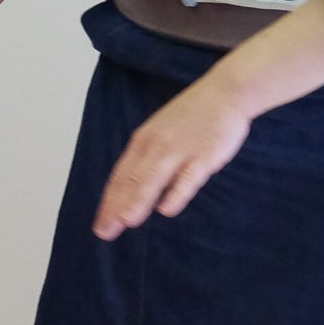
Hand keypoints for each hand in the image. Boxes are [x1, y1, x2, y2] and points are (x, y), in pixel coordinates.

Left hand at [93, 80, 251, 238]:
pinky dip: (177, 192)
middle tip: (105, 231)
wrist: (223, 93)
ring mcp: (180, 150)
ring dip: (138, 200)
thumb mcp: (159, 132)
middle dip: (116, 207)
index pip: (120, 176)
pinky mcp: (204, 155)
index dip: (109, 201)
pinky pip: (188, 177)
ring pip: (154, 178)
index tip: (100, 224)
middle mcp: (156, 146)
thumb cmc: (190, 117)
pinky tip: (166, 209)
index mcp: (142, 141)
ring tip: (126, 222)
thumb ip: (147, 159)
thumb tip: (132, 188)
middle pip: (132, 180)